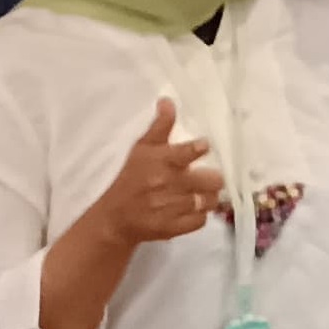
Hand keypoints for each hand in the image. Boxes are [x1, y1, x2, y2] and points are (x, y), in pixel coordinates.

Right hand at [87, 99, 223, 246]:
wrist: (114, 217)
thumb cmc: (129, 178)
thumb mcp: (141, 149)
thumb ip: (160, 127)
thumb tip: (169, 101)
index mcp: (164, 162)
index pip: (193, 151)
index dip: (202, 148)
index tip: (203, 147)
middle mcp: (172, 184)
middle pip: (213, 179)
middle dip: (213, 178)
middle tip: (207, 177)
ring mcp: (174, 208)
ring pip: (210, 201)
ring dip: (208, 196)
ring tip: (202, 193)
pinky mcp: (175, 227)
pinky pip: (201, 220)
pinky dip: (199, 215)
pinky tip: (192, 209)